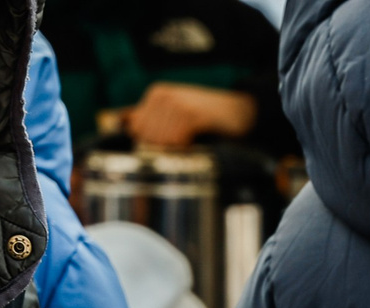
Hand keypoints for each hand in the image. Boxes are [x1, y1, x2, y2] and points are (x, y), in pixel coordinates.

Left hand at [109, 83, 258, 147]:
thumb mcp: (176, 114)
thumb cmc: (208, 118)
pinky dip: (186, 149)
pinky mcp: (191, 115)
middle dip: (161, 150)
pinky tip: (197, 143)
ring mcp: (177, 104)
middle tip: (183, 147)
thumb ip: (152, 120)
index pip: (136, 130)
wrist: (241, 111)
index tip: (169, 146)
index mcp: (156, 94)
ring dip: (176, 151)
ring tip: (191, 143)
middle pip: (147, 138)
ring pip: (161, 143)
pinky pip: (176, 142)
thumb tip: (128, 127)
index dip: (149, 145)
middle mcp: (163, 96)